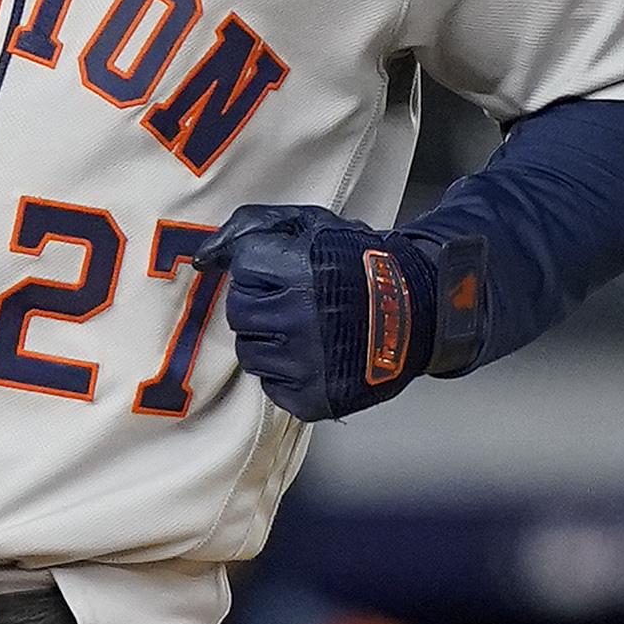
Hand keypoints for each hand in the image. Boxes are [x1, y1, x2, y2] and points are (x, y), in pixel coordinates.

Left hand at [215, 203, 478, 420]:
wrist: (420, 313)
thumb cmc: (362, 265)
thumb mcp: (314, 225)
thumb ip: (252, 227)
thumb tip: (203, 257)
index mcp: (301, 270)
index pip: (242, 267)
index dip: (262, 266)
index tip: (288, 270)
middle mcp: (299, 318)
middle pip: (238, 312)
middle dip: (259, 303)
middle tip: (293, 300)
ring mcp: (305, 364)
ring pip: (249, 352)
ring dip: (269, 339)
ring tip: (305, 327)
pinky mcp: (310, 398)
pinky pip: (269, 385)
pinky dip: (285, 371)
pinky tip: (312, 354)